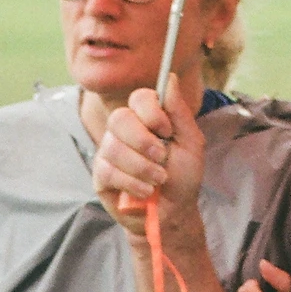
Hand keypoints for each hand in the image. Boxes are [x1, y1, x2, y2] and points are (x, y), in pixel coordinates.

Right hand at [93, 78, 204, 239]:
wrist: (172, 214)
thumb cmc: (182, 177)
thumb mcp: (190, 143)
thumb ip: (179, 112)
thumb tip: (170, 78)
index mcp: (147, 118)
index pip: (139, 97)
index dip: (151, 112)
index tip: (166, 131)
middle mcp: (125, 130)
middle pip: (119, 118)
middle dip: (144, 141)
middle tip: (162, 158)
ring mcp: (109, 151)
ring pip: (114, 147)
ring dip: (142, 167)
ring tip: (158, 180)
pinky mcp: (100, 175)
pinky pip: (108, 171)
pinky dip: (132, 183)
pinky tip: (144, 192)